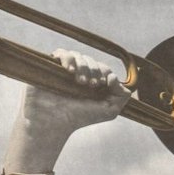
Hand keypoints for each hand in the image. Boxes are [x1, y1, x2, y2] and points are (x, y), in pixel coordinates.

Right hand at [2, 49, 131, 174]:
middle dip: (94, 70)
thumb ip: (122, 95)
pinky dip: (67, 58)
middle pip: (91, 60)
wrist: (54, 121)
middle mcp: (79, 75)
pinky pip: (60, 53)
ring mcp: (64, 70)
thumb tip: (115, 78)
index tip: (104, 83)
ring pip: (78, 56)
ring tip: (80, 82)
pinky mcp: (51, 67)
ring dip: (83, 66)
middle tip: (91, 85)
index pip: (103, 68)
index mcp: (93, 83)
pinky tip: (69, 71)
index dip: (105, 72)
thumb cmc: (79, 118)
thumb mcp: (109, 110)